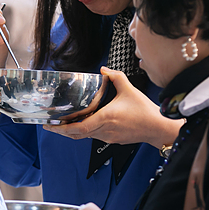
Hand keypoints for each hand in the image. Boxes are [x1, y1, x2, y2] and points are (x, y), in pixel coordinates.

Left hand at [44, 67, 181, 148]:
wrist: (158, 128)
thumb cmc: (145, 111)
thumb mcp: (129, 89)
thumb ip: (115, 76)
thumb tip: (103, 69)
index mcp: (106, 117)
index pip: (79, 127)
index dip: (62, 128)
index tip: (51, 124)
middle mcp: (104, 130)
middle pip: (77, 134)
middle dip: (62, 130)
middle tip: (51, 124)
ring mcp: (107, 137)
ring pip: (84, 136)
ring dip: (73, 131)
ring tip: (63, 123)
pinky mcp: (112, 139)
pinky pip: (93, 136)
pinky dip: (84, 131)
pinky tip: (82, 123)